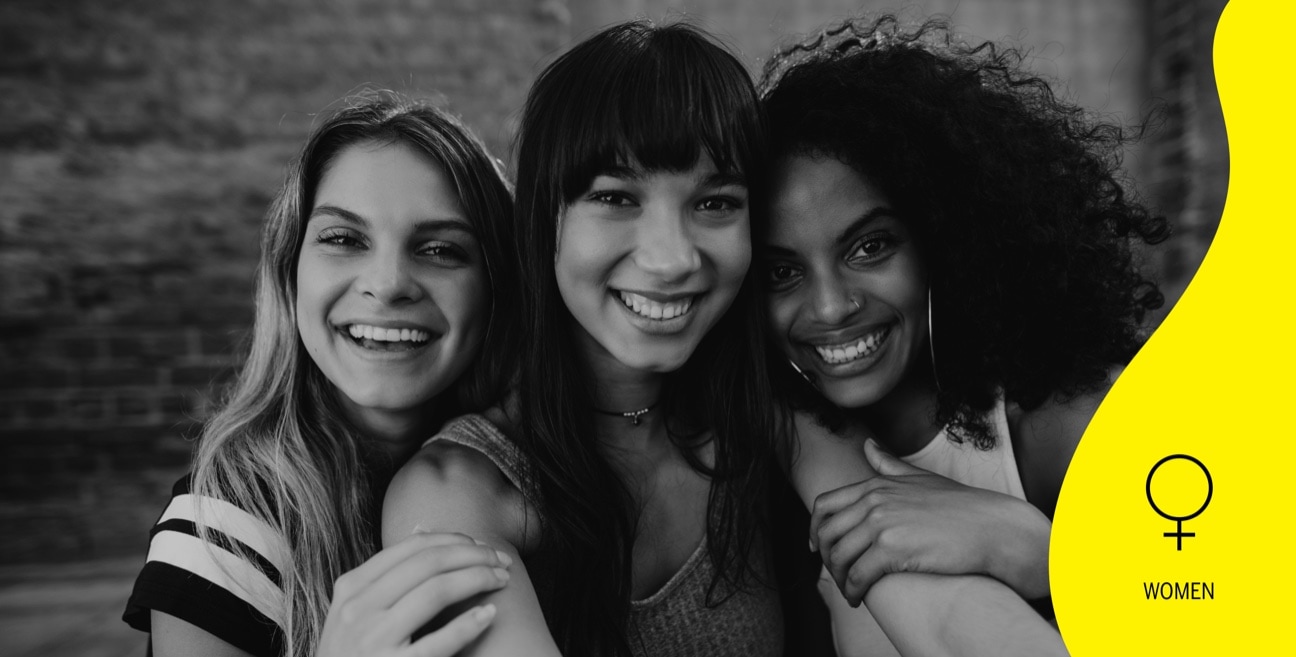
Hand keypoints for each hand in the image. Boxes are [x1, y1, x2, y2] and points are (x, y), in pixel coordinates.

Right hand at [317, 532, 511, 656]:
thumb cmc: (352, 655)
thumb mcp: (355, 610)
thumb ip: (386, 574)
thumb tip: (424, 528)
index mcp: (351, 587)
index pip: (412, 548)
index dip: (454, 540)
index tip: (482, 545)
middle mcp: (359, 609)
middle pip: (429, 563)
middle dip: (474, 555)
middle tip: (502, 560)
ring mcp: (373, 640)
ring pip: (436, 591)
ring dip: (478, 579)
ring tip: (502, 581)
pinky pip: (438, 642)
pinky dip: (468, 625)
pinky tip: (489, 614)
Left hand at [810, 440, 1050, 605]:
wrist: (992, 527)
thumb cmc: (961, 506)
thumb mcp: (921, 478)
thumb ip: (890, 465)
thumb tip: (867, 446)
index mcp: (876, 484)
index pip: (825, 504)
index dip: (815, 528)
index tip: (817, 547)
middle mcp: (874, 501)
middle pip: (826, 532)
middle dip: (825, 558)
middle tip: (835, 575)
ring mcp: (881, 523)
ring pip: (839, 557)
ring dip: (838, 579)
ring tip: (848, 591)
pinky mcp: (892, 549)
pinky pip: (857, 575)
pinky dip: (852, 591)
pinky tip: (858, 599)